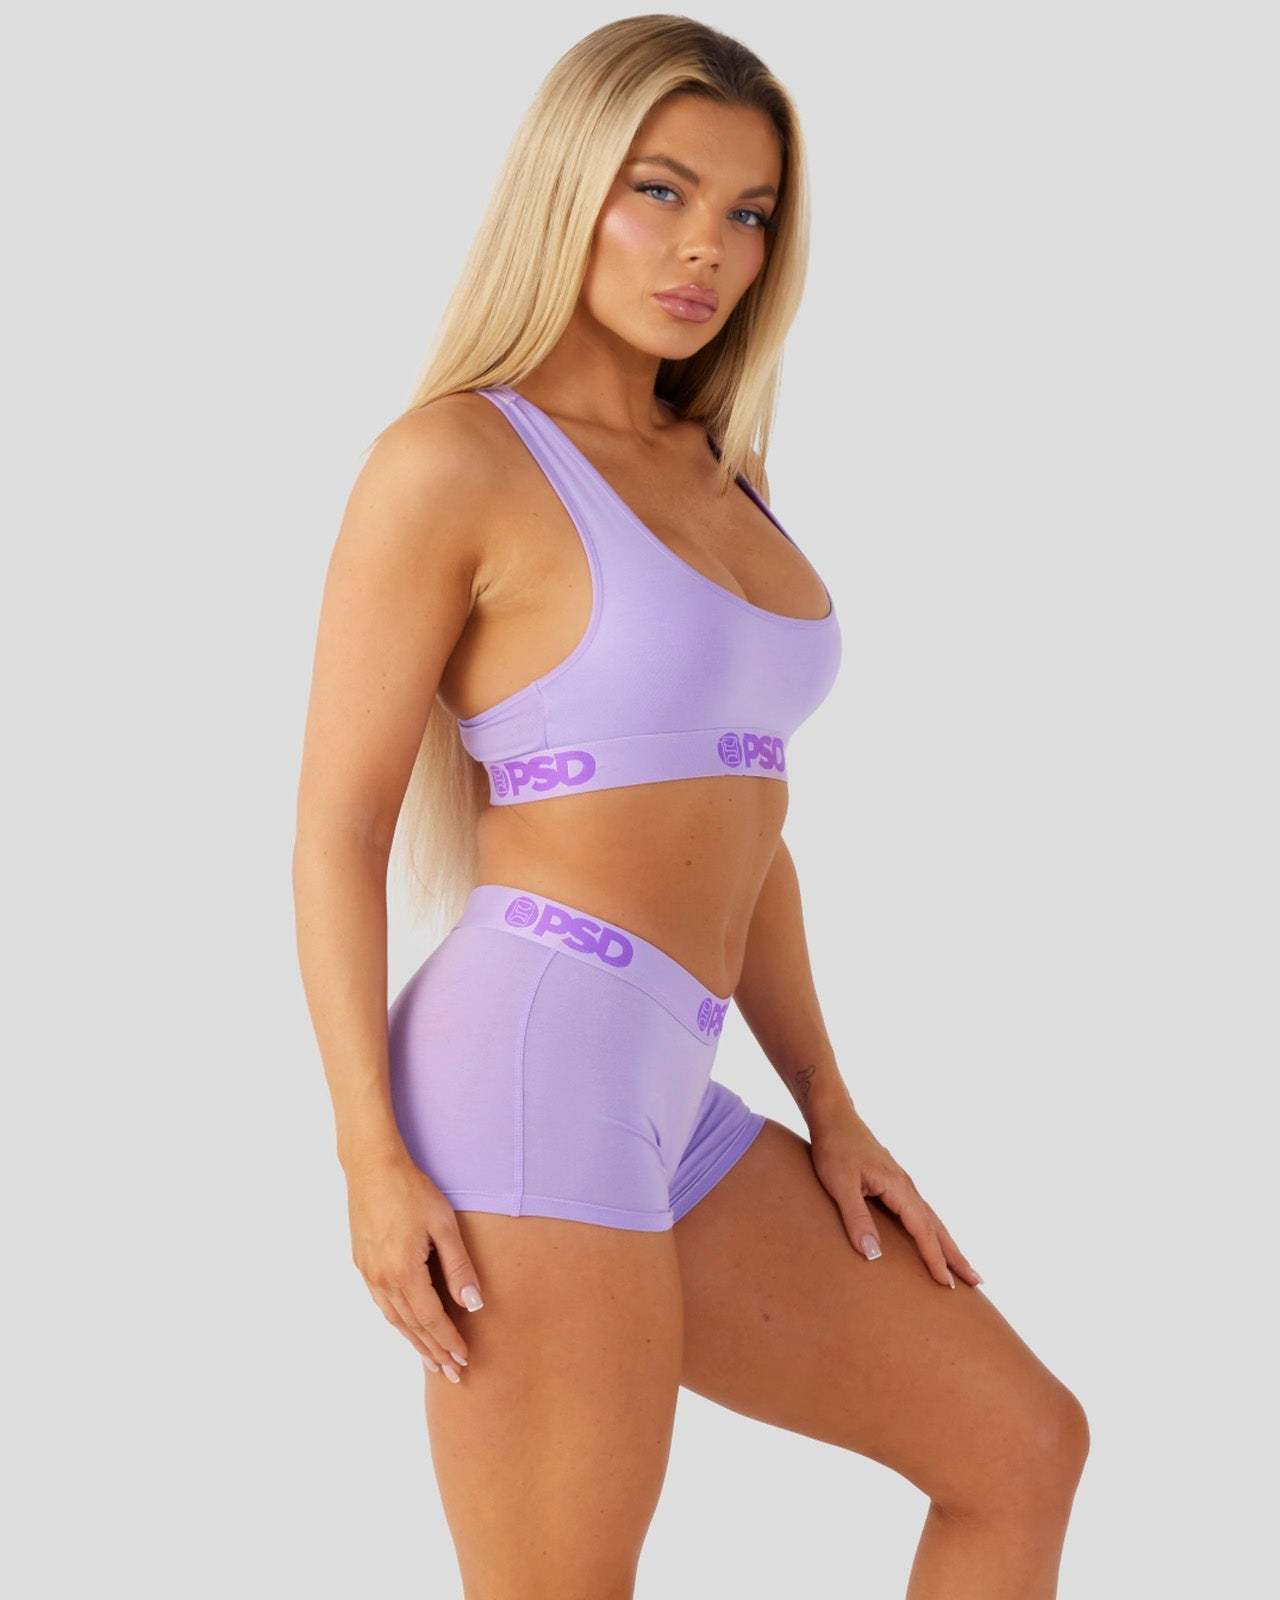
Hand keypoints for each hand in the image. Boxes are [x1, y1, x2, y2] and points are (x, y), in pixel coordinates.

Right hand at [346, 1151, 484, 1380]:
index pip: (432, 1319)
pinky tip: (407, 1326)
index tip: (464, 1360)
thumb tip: (474, 1305)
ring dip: (414, 1341)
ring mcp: (369, 1273)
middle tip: (452, 1374)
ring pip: (395, 1319)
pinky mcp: (363, 1263)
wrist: (372, 1167)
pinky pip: (383, 1304)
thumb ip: (459, 1267)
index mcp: (404, 1272)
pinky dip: (398, 1322)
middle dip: (434, 1351)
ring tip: (431, 1360)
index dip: (449, 1341)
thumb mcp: (444, 1225)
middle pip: (413, 1326)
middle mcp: (383, 1279)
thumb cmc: (412, 1191)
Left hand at [808, 1113, 981, 1288]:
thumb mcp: (840, 1185)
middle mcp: (907, 1187)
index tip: (948, 1284)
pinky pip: (921, 1212)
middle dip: (956, 1255)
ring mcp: (903, 1184)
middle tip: (978, 1281)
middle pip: (937, 1226)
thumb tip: (874, 1255)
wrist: (834, 1117)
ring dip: (948, 1243)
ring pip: (932, 1219)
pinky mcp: (895, 1182)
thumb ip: (856, 1218)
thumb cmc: (835, 1149)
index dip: (935, 1259)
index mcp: (899, 1188)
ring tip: (963, 1266)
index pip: (923, 1230)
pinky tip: (932, 1236)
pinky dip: (933, 1229)